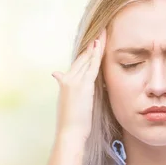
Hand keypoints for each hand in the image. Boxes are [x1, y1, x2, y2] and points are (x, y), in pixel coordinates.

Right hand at [52, 29, 106, 143]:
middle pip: (82, 58)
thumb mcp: (71, 105)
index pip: (78, 63)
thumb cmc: (73, 124)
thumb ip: (72, 93)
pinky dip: (96, 55)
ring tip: (102, 33)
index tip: (93, 42)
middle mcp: (68, 79)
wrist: (69, 132)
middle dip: (91, 45)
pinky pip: (92, 67)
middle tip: (99, 31)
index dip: (86, 52)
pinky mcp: (82, 86)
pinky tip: (100, 45)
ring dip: (95, 46)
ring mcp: (74, 81)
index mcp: (66, 83)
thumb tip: (63, 81)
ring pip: (87, 59)